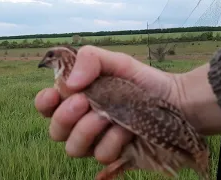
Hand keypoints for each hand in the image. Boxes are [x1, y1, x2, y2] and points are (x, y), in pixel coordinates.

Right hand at [34, 45, 220, 164]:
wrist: (175, 100)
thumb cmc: (143, 80)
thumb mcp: (117, 61)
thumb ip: (90, 60)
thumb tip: (69, 83)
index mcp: (78, 98)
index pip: (47, 105)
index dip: (44, 102)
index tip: (53, 95)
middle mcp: (82, 122)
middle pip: (56, 131)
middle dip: (66, 117)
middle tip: (84, 102)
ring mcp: (97, 141)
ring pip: (74, 148)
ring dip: (88, 131)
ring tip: (108, 117)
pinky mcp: (114, 154)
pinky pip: (101, 155)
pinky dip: (112, 141)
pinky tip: (127, 130)